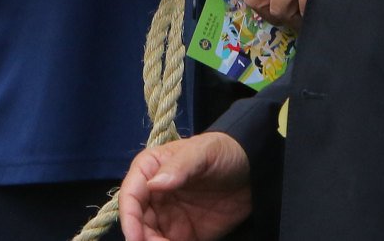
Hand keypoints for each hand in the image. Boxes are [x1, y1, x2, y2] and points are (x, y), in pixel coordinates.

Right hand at [118, 133, 253, 240]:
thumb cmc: (224, 152)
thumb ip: (179, 167)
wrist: (254, 171)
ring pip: (150, 236)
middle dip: (143, 238)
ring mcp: (168, 215)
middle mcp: (154, 194)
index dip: (129, 217)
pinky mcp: (184, 233)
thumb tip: (153, 185)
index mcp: (150, 169)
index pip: (131, 195)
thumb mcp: (202, 153)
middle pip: (138, 221)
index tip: (135, 237)